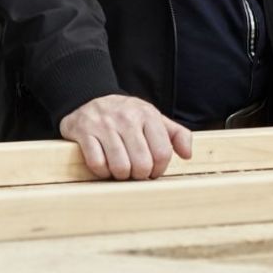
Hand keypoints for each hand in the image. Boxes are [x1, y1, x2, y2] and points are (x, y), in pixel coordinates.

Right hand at [60, 94, 192, 180]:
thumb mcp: (154, 118)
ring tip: (121, 170)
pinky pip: (97, 163)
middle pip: (142, 163)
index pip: (163, 153)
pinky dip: (102, 172)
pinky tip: (105, 166)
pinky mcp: (84, 132)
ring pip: (120, 166)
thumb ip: (177, 134)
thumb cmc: (127, 115)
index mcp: (148, 115)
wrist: (90, 97)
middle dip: (140, 175)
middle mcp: (127, 118)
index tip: (153, 171)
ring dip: (121, 175)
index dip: (159, 169)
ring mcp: (104, 125)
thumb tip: (188, 155)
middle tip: (136, 172)